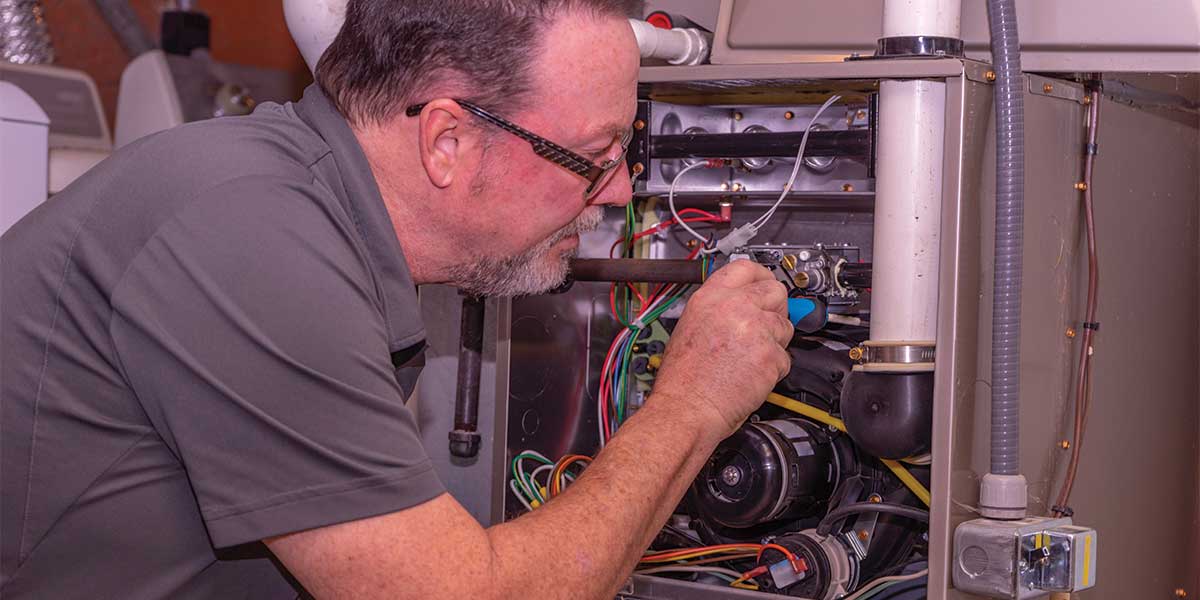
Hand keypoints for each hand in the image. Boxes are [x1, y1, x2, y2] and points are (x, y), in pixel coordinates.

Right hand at [649, 260, 793, 437]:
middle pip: (776, 290)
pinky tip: (752, 374)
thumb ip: (718, 308)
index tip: (766, 281)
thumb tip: (740, 303)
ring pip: (785, 325)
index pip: (746, 267)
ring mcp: (756, 329)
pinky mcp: (770, 355)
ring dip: (775, 340)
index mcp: (711, 297)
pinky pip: (785, 356)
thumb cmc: (682, 378)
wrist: (686, 408)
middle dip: (776, 307)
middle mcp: (735, 307)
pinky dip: (774, 368)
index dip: (761, 274)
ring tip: (750, 357)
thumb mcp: (690, 326)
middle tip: (766, 322)